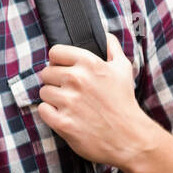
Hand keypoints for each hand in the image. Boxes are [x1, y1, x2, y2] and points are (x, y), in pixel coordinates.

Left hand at [38, 33, 156, 169]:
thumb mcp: (123, 69)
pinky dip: (50, 113)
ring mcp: (68, 101)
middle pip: (46, 72)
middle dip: (56, 81)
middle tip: (71, 91)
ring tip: (71, 105)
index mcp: (90, 64)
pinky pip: (42, 110)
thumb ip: (112, 48)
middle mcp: (77, 80)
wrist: (129, 138)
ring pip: (44, 91)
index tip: (64, 69)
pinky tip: (65, 115)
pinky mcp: (62, 122)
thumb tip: (103, 34)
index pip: (55, 52)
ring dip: (53, 98)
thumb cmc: (123, 102)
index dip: (58, 61)